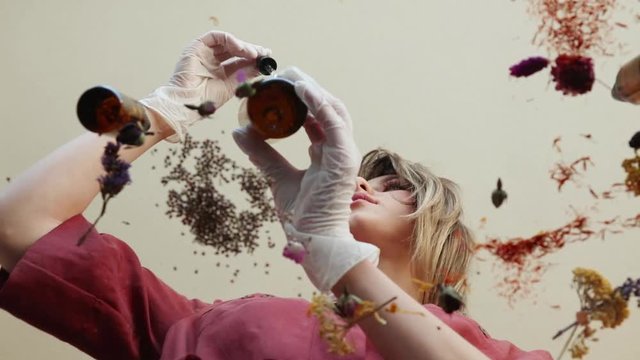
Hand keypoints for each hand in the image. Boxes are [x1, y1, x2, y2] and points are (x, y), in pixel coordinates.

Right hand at [140, 30, 269, 141]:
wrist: (188, 102)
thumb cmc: (205, 99)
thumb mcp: (232, 86)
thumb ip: (245, 75)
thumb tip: (261, 67)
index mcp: (219, 72)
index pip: (239, 60)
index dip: (253, 58)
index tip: (266, 58)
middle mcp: (212, 60)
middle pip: (234, 50)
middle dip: (250, 50)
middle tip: (263, 53)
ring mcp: (204, 52)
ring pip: (227, 43)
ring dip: (243, 46)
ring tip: (254, 54)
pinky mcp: (197, 46)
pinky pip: (216, 37)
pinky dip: (230, 41)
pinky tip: (241, 49)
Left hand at [233, 67, 378, 290]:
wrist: (314, 243)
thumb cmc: (302, 216)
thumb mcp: (276, 176)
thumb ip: (262, 153)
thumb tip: (239, 131)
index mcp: (327, 153)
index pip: (317, 116)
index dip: (300, 98)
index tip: (278, 86)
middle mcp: (339, 149)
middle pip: (327, 107)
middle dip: (306, 87)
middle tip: (282, 74)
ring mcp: (344, 153)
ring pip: (333, 108)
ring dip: (312, 89)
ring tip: (289, 76)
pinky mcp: (344, 159)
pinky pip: (334, 122)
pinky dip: (319, 103)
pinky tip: (301, 89)